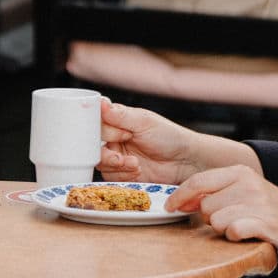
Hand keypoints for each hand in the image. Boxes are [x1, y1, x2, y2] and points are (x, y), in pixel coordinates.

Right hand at [99, 100, 217, 183]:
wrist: (185, 162)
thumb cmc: (169, 137)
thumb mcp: (145, 122)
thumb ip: (120, 115)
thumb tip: (100, 102)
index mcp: (116, 121)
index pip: (95, 122)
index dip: (100, 128)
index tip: (115, 132)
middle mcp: (113, 138)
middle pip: (91, 144)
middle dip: (106, 150)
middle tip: (121, 151)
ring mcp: (116, 156)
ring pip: (99, 161)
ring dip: (115, 164)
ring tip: (135, 163)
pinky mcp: (121, 174)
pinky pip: (109, 175)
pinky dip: (122, 174)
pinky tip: (136, 170)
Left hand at [171, 165, 277, 254]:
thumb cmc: (273, 209)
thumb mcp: (245, 190)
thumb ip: (217, 191)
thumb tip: (183, 201)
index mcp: (239, 172)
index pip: (198, 181)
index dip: (179, 196)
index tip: (170, 207)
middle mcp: (247, 184)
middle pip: (205, 205)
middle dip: (210, 218)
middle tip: (230, 221)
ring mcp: (258, 203)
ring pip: (216, 221)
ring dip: (224, 229)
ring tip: (242, 227)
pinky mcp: (266, 223)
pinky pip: (233, 232)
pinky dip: (237, 237)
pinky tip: (249, 234)